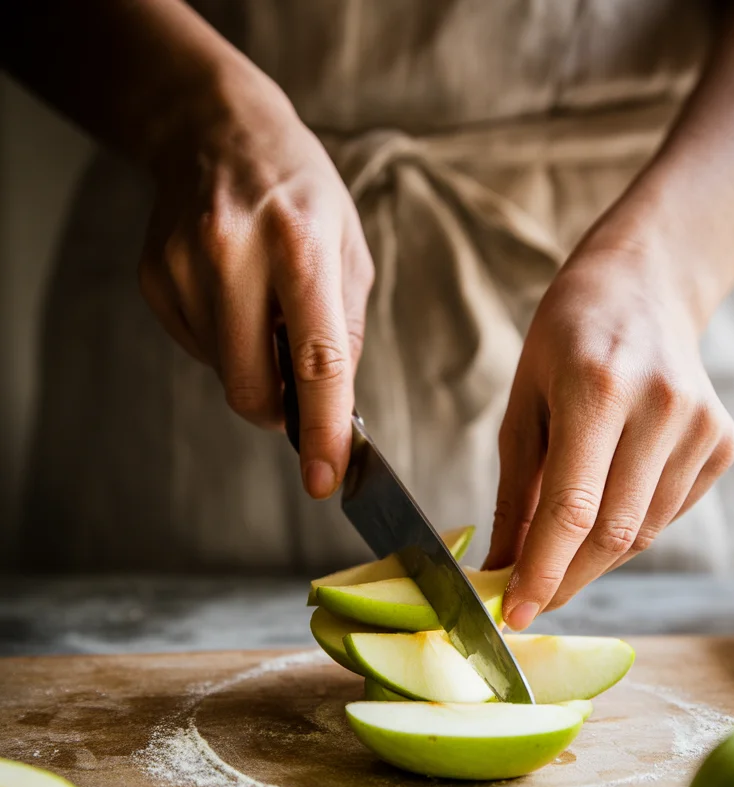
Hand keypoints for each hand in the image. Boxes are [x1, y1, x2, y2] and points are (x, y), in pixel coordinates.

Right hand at [138, 59, 372, 498]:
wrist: (217, 129)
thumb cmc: (301, 195)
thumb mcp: (349, 250)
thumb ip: (345, 334)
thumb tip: (333, 411)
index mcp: (300, 246)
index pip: (315, 362)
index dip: (322, 431)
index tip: (325, 480)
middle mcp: (234, 254)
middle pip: (251, 388)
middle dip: (280, 411)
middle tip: (297, 392)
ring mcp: (183, 266)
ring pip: (224, 373)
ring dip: (253, 363)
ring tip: (262, 302)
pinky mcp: (154, 277)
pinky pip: (197, 348)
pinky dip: (224, 340)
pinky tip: (231, 292)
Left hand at [485, 238, 733, 628]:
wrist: (642, 289)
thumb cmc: (566, 343)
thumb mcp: (523, 407)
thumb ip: (515, 494)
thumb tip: (503, 570)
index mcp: (598, 389)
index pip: (572, 508)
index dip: (542, 572)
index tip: (514, 614)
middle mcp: (660, 406)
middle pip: (613, 533)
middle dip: (566, 580)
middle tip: (532, 603)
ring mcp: (701, 425)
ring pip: (645, 533)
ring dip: (595, 560)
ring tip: (561, 555)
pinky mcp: (723, 442)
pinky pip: (668, 515)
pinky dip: (629, 532)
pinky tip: (607, 511)